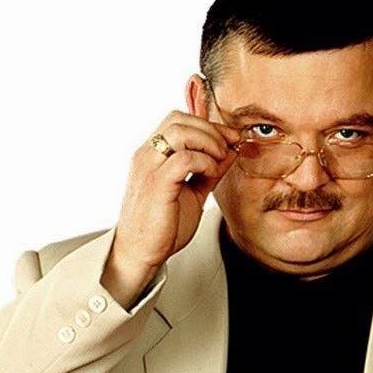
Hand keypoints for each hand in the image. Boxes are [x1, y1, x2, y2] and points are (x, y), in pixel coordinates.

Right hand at [101, 111, 241, 309]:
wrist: (140, 252)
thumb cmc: (164, 224)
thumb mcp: (194, 192)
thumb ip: (210, 170)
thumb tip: (232, 151)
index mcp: (152, 154)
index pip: (178, 120)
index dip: (209, 124)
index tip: (232, 137)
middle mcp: (147, 155)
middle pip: (179, 119)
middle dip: (211, 129)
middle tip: (229, 146)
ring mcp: (149, 167)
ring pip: (180, 132)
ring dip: (208, 142)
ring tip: (219, 161)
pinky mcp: (157, 184)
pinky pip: (184, 158)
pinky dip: (205, 161)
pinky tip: (212, 173)